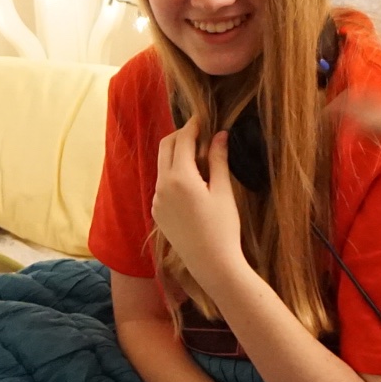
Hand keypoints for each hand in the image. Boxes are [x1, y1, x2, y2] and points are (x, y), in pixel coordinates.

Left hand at [150, 117, 246, 288]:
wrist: (211, 264)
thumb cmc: (223, 228)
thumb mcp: (223, 191)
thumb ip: (218, 160)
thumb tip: (219, 134)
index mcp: (180, 177)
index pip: (182, 140)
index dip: (193, 125)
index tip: (202, 117)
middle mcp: (162, 186)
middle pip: (165, 147)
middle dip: (181, 135)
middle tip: (200, 132)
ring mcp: (157, 200)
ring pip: (162, 165)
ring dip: (176, 154)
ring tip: (198, 155)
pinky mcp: (157, 212)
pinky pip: (162, 184)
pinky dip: (173, 173)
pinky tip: (192, 179)